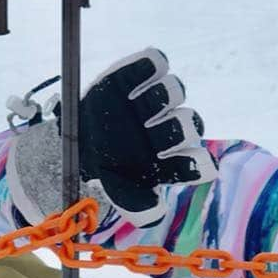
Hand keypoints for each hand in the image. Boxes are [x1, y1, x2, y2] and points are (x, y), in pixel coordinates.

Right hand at [70, 47, 216, 225]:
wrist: (76, 142)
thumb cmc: (107, 169)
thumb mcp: (117, 190)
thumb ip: (135, 206)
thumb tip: (156, 213)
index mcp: (170, 159)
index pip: (195, 162)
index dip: (198, 163)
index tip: (200, 165)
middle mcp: (169, 129)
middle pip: (189, 123)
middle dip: (178, 128)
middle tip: (157, 132)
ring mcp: (156, 100)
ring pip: (175, 91)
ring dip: (165, 96)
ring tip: (142, 104)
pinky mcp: (139, 75)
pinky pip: (155, 63)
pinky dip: (153, 64)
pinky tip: (147, 70)